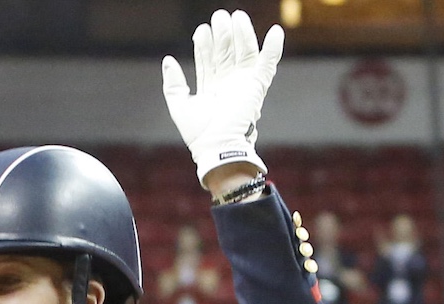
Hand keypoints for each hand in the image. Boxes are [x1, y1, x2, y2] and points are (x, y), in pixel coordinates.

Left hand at [161, 9, 283, 187]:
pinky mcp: (257, 87)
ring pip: (245, 52)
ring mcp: (243, 84)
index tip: (201, 30)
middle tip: (219, 16)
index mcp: (211, 88)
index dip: (204, 44)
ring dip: (242, 34)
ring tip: (236, 17)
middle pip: (226, 52)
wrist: (217, 147)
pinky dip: (273, 49)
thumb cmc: (199, 134)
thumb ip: (174, 84)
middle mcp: (228, 84)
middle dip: (223, 34)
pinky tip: (275, 32)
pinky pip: (268, 65)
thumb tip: (168, 60)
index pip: (208, 59)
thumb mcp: (180, 106)